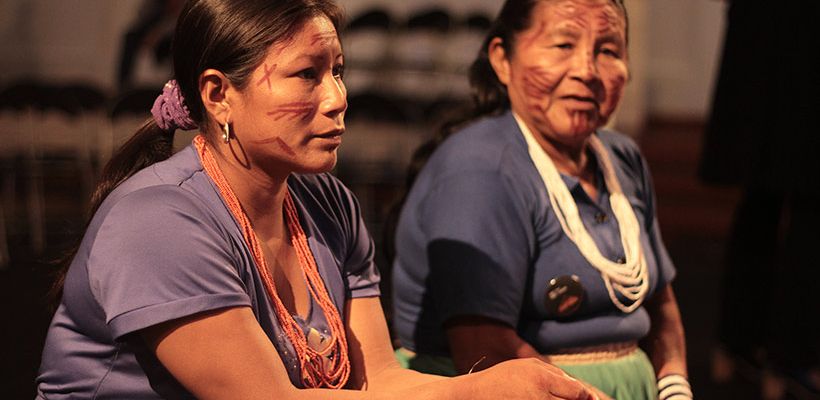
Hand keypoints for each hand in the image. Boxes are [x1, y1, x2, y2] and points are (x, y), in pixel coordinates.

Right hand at [465, 358, 594, 399]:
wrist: (475, 395)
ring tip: (549, 399)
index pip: (579, 393)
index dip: (586, 398)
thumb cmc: (503, 378)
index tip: (588, 399)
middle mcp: (540, 397)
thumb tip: (582, 391)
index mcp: (542, 379)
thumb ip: (557, 375)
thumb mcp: (529, 366)